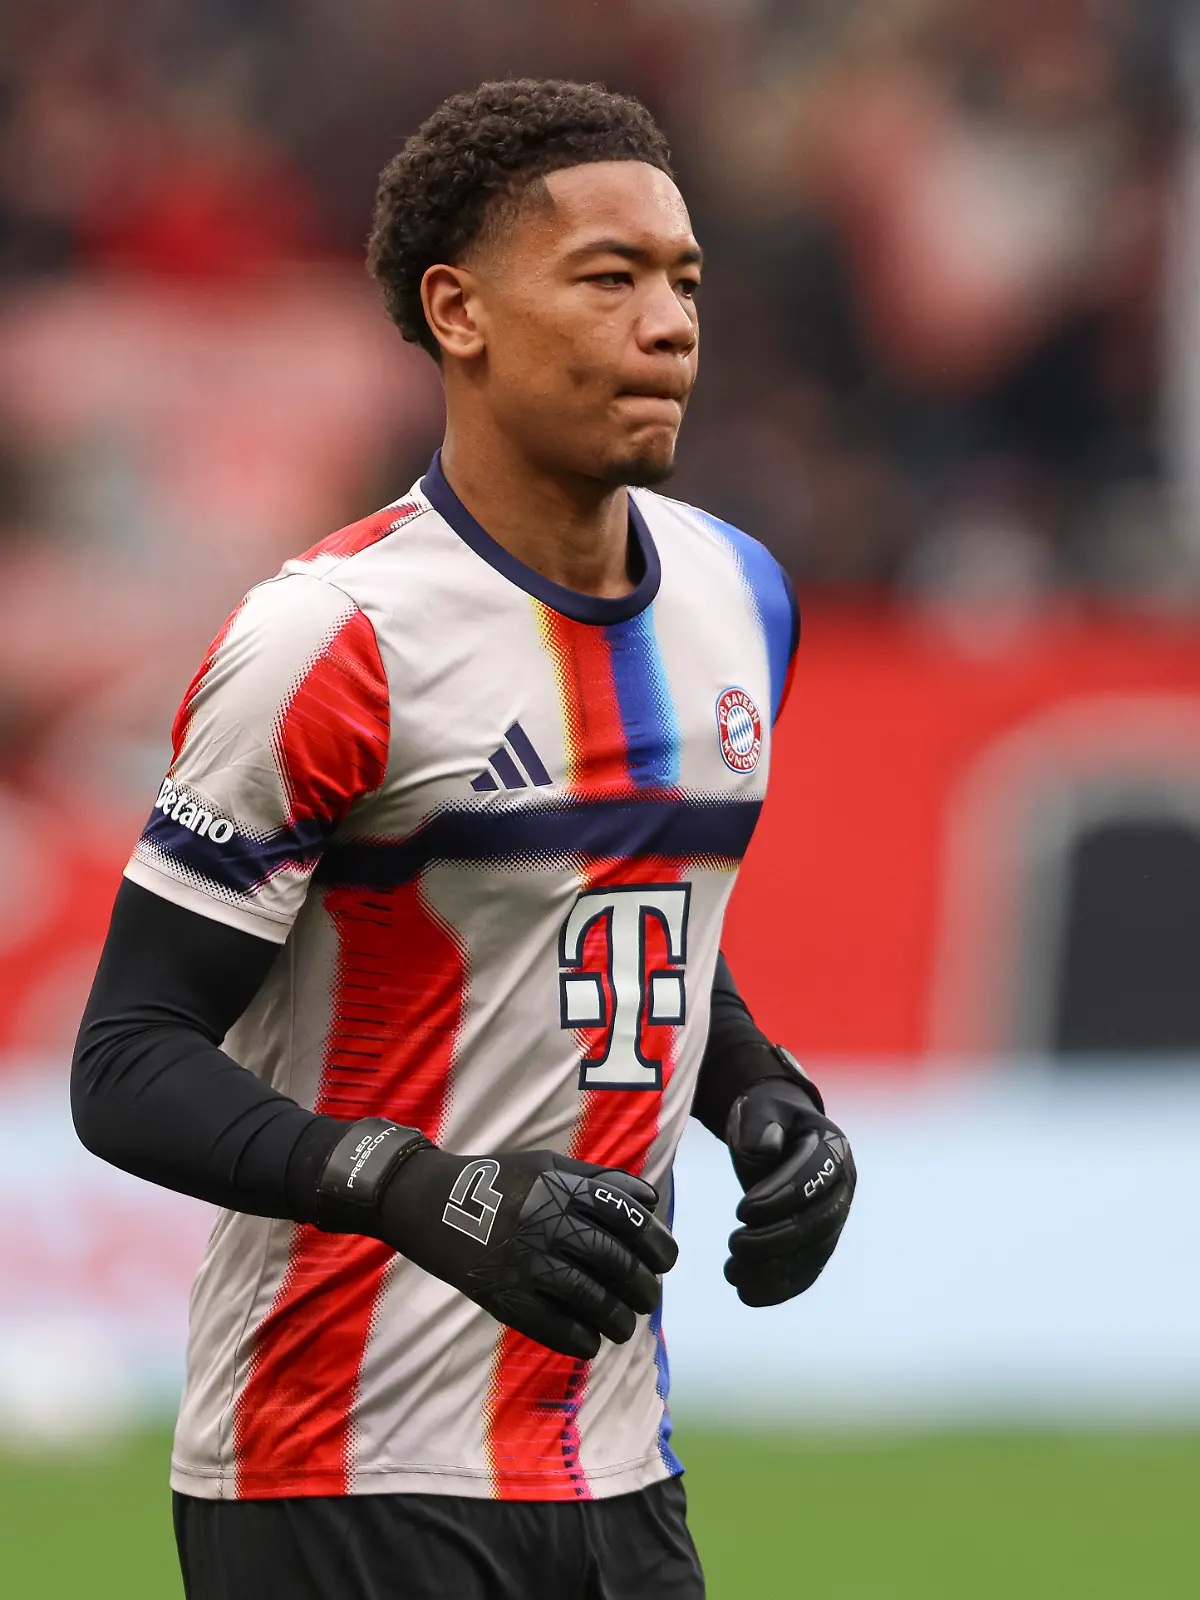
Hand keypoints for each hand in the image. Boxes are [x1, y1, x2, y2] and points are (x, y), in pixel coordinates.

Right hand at [380, 1146, 677, 1358]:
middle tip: (648, 1298)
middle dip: (642, 1287)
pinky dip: (580, 1339)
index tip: (666, 1261)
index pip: (626, 1217)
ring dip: (618, 1319)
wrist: (428, 1203)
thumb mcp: (546, 1164)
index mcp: (562, 1187)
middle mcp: (547, 1222)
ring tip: (625, 1325)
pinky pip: (553, 1326)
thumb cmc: (497, 1181)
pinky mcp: (502, 1296)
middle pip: (614, 1261)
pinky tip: (592, 1341)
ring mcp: (524, 1261)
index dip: (655, 1242)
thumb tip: (650, 1203)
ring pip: (590, 1298)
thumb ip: (598, 1180)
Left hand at [724, 1074, 855, 1306]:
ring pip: (812, 1253)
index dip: (779, 1198)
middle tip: (733, 1245)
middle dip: (775, 1240)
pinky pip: (807, 1269)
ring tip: (732, 1275)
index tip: (740, 1211)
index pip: (812, 1179)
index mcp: (832, 1148)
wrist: (775, 1130)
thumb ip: (759, 1124)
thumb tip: (766, 1149)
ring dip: (773, 1270)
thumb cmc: (764, 1116)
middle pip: (817, 1222)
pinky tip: (747, 1294)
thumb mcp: (758, 1109)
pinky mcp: (821, 1240)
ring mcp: (836, 1216)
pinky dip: (779, 1286)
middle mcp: (842, 1186)